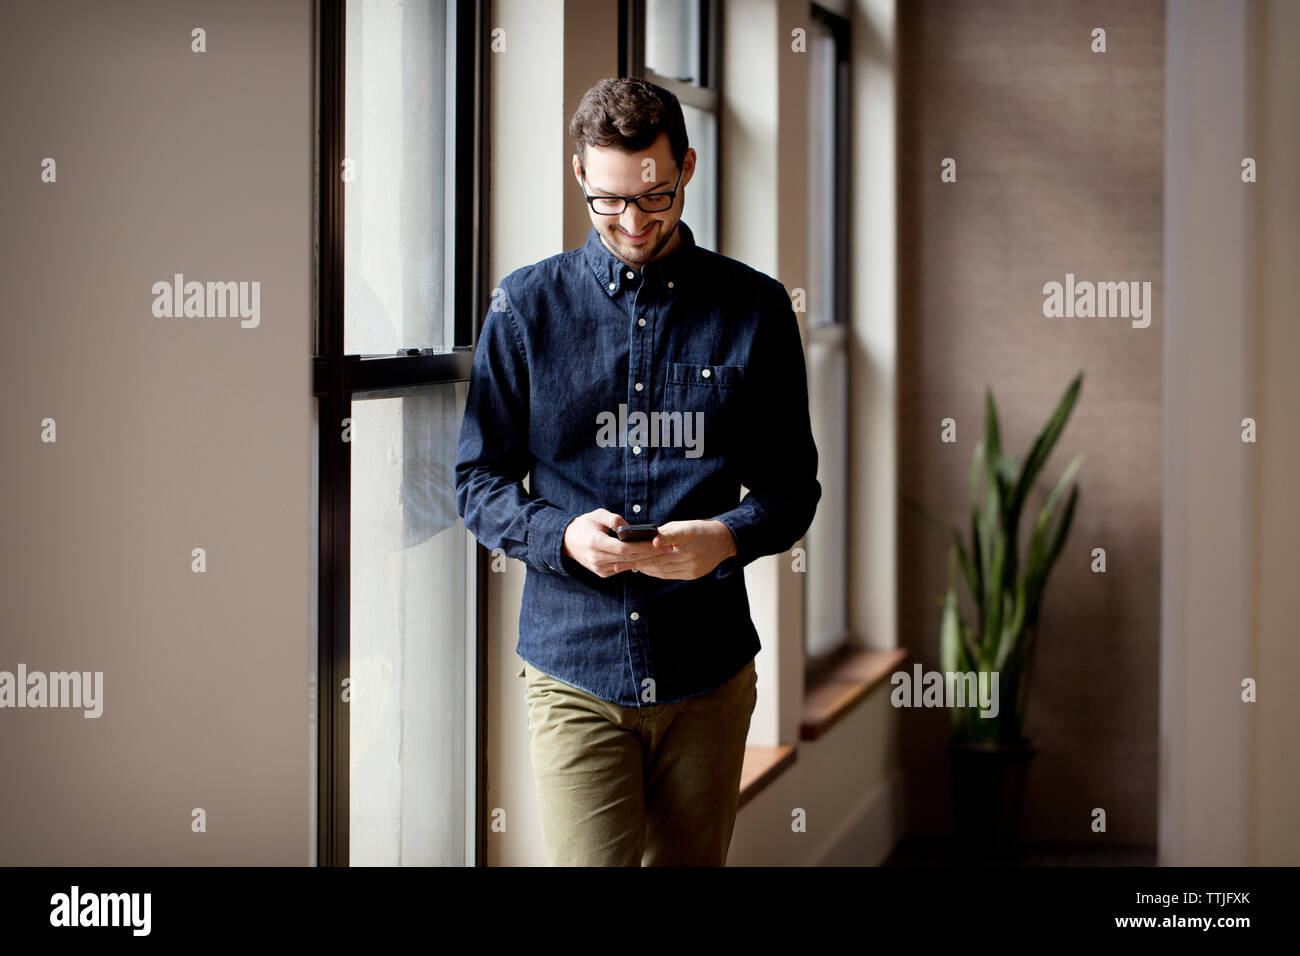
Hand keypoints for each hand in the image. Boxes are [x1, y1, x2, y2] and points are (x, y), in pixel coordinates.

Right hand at [561, 509, 658, 577]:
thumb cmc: (584, 525)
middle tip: (668, 548)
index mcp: (595, 543)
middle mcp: (597, 558)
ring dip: (645, 559)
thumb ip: (614, 519)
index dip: (641, 546)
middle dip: (649, 554)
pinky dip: (634, 563)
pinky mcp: (602, 573)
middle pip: (629, 558)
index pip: (623, 548)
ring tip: (663, 552)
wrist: (567, 542)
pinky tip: (648, 558)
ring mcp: (599, 568)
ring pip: (627, 565)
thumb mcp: (597, 515)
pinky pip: (622, 568)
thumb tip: (630, 527)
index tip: (656, 542)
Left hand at [613, 519, 737, 579]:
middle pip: (659, 556)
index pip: (674, 536)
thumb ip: (665, 532)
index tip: (647, 543)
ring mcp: (691, 565)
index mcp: (689, 534)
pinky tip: (641, 568)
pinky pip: (667, 574)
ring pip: (661, 567)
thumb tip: (644, 539)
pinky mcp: (691, 574)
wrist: (722, 543)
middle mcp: (690, 551)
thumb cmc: (698, 530)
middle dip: (636, 557)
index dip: (661, 539)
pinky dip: (652, 571)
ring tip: (624, 565)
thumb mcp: (683, 525)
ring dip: (641, 566)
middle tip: (618, 559)